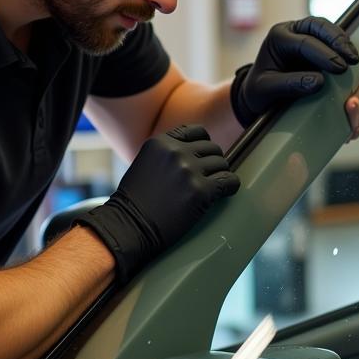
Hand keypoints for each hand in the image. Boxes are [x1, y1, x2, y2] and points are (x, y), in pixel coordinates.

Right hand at [78, 124, 239, 282]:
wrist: (128, 227)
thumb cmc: (135, 201)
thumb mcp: (146, 162)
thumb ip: (168, 153)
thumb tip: (195, 152)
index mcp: (161, 142)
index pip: (197, 131)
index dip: (203, 145)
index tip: (202, 157)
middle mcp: (176, 152)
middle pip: (212, 149)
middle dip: (212, 163)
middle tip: (208, 178)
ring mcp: (189, 171)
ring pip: (222, 164)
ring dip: (220, 175)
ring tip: (213, 188)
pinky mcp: (201, 191)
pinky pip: (229, 182)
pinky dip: (230, 187)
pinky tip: (224, 193)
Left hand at [230, 16, 358, 126]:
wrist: (258, 94)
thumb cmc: (259, 91)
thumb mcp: (266, 90)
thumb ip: (290, 85)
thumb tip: (319, 82)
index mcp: (277, 37)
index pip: (304, 42)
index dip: (324, 54)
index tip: (339, 68)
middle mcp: (292, 32)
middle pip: (319, 26)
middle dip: (338, 40)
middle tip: (352, 59)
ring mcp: (305, 36)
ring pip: (328, 29)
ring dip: (343, 42)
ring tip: (355, 59)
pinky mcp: (316, 45)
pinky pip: (332, 40)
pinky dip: (343, 48)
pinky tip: (352, 60)